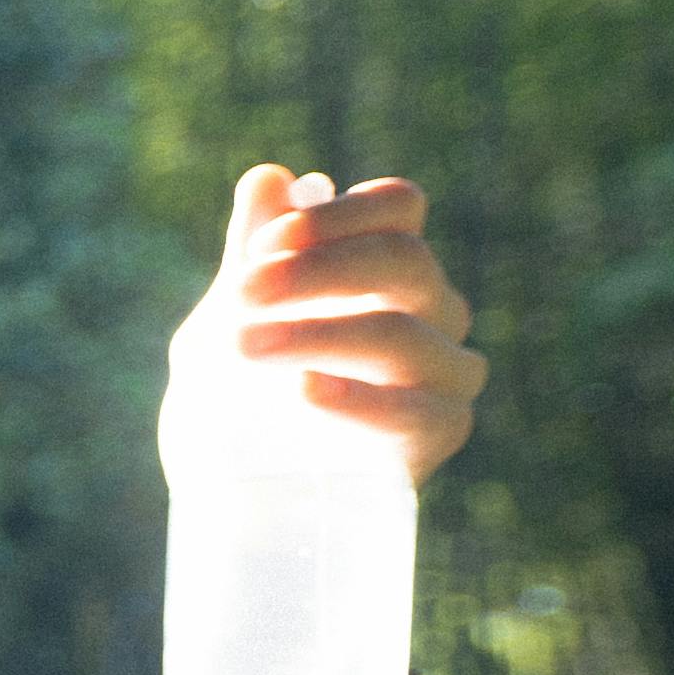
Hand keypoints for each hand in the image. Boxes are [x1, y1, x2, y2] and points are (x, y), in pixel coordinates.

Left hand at [181, 165, 486, 486]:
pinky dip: (357, 400)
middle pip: (404, 260)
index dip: (340, 215)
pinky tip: (303, 390)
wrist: (236, 498)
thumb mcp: (228, 320)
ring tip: (243, 349)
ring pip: (402, 333)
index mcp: (388, 265)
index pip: (399, 208)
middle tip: (243, 294)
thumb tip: (268, 177)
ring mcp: (445, 372)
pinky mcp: (441, 433)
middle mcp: (432, 309)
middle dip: (318, 269)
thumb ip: (252, 254)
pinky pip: (417, 411)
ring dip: (316, 333)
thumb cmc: (237, 398)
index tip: (270, 240)